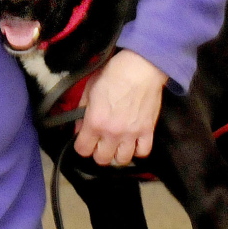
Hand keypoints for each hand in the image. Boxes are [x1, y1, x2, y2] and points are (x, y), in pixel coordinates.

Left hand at [74, 49, 168, 166]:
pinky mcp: (147, 131)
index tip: (85, 140)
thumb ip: (81, 112)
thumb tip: (79, 129)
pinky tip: (134, 142)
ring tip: (118, 144)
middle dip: (99, 153)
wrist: (140, 68)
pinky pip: (143, 152)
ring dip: (118, 154)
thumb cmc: (112, 74)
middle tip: (101, 143)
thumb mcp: (89, 90)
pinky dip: (137, 150)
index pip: (82, 150)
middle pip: (102, 159)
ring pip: (122, 160)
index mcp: (95, 122)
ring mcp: (131, 134)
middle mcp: (112, 133)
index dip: (82, 146)